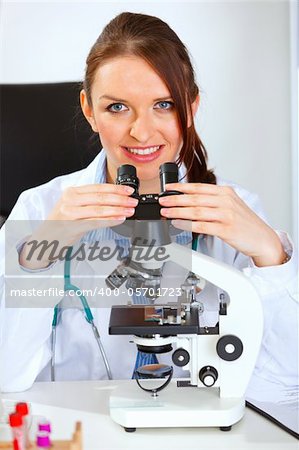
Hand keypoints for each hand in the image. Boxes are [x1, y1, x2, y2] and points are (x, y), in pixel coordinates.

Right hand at [19, 184, 137, 268]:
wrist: (45, 239)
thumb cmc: (61, 223)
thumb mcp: (73, 206)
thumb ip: (90, 201)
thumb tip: (114, 199)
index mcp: (72, 192)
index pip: (98, 187)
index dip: (115, 188)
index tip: (129, 191)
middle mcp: (70, 200)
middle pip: (100, 197)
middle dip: (120, 199)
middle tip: (133, 201)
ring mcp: (70, 213)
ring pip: (99, 209)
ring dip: (117, 210)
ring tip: (129, 210)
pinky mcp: (72, 226)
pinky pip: (95, 222)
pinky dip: (109, 220)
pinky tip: (119, 219)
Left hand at [159, 183, 286, 266]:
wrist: (263, 239)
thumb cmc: (245, 224)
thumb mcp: (231, 205)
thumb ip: (213, 201)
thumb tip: (188, 200)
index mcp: (226, 192)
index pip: (199, 187)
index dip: (180, 187)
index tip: (168, 188)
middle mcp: (226, 201)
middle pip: (195, 198)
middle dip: (175, 199)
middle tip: (162, 200)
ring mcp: (226, 215)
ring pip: (196, 211)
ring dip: (178, 211)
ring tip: (165, 212)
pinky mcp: (226, 229)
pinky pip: (201, 225)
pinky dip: (187, 224)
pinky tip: (177, 223)